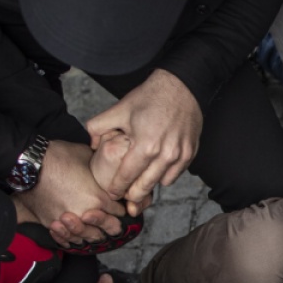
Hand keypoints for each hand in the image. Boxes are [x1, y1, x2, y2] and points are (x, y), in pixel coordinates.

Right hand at [15, 139, 125, 246]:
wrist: (29, 165)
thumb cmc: (59, 157)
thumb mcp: (87, 155)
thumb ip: (99, 167)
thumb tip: (103, 165)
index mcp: (99, 198)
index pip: (120, 212)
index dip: (121, 208)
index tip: (120, 206)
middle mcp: (86, 214)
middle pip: (108, 229)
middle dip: (112, 224)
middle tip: (113, 221)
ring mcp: (68, 222)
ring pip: (88, 237)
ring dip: (92, 233)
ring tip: (95, 230)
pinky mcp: (52, 224)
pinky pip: (67, 239)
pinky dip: (72, 238)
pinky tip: (75, 236)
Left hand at [85, 69, 202, 205]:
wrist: (180, 86)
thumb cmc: (150, 97)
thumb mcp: (119, 109)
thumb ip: (98, 127)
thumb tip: (91, 145)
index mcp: (145, 145)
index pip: (127, 176)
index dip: (117, 188)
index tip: (112, 193)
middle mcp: (165, 154)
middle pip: (145, 186)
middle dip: (133, 194)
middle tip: (125, 196)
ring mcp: (180, 155)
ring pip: (162, 183)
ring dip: (150, 183)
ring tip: (141, 178)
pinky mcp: (191, 153)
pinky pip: (175, 174)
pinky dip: (165, 174)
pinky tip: (156, 166)